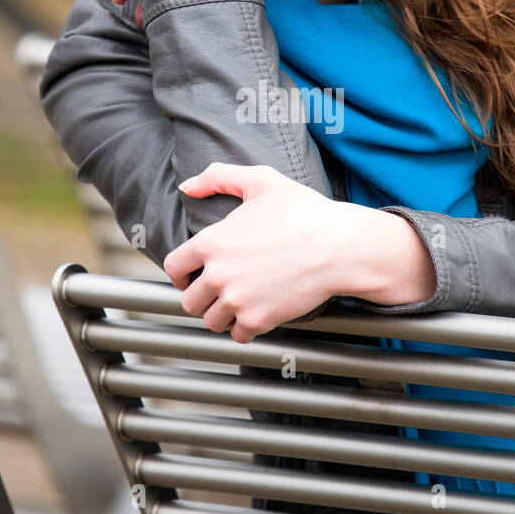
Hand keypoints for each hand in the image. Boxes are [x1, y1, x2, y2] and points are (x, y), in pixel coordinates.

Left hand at [162, 163, 362, 342]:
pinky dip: (245, 329)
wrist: (340, 247)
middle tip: (219, 292)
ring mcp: (237, 301)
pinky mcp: (258, 320)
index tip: (192, 276)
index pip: (175, 267)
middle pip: (189, 301)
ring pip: (212, 322)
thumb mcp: (261, 180)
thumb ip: (218, 177)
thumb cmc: (304, 212)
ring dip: (222, 315)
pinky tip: (255, 314)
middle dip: (202, 297)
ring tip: (238, 304)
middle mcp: (218, 275)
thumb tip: (187, 187)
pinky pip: (238, 336)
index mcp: (211, 242)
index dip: (182, 272)